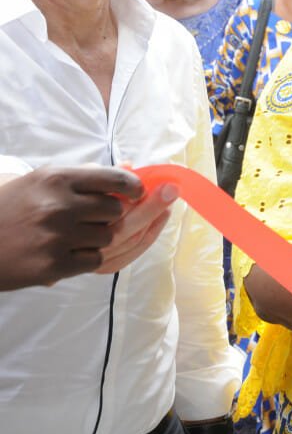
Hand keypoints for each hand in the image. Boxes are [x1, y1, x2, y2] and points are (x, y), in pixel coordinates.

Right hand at [0, 166, 167, 289]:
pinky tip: (64, 252)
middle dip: (110, 215)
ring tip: (71, 236)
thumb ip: (87, 176)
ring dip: (97, 238)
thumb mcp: (42, 182)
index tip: (136, 192)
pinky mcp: (53, 265)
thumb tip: (132, 168)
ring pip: (108, 236)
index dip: (133, 186)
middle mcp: (58, 205)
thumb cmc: (12, 208)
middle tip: (91, 218)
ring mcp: (56, 236)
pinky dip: (85, 258)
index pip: (115, 179)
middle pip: (116, 210)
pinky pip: (94, 260)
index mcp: (56, 178)